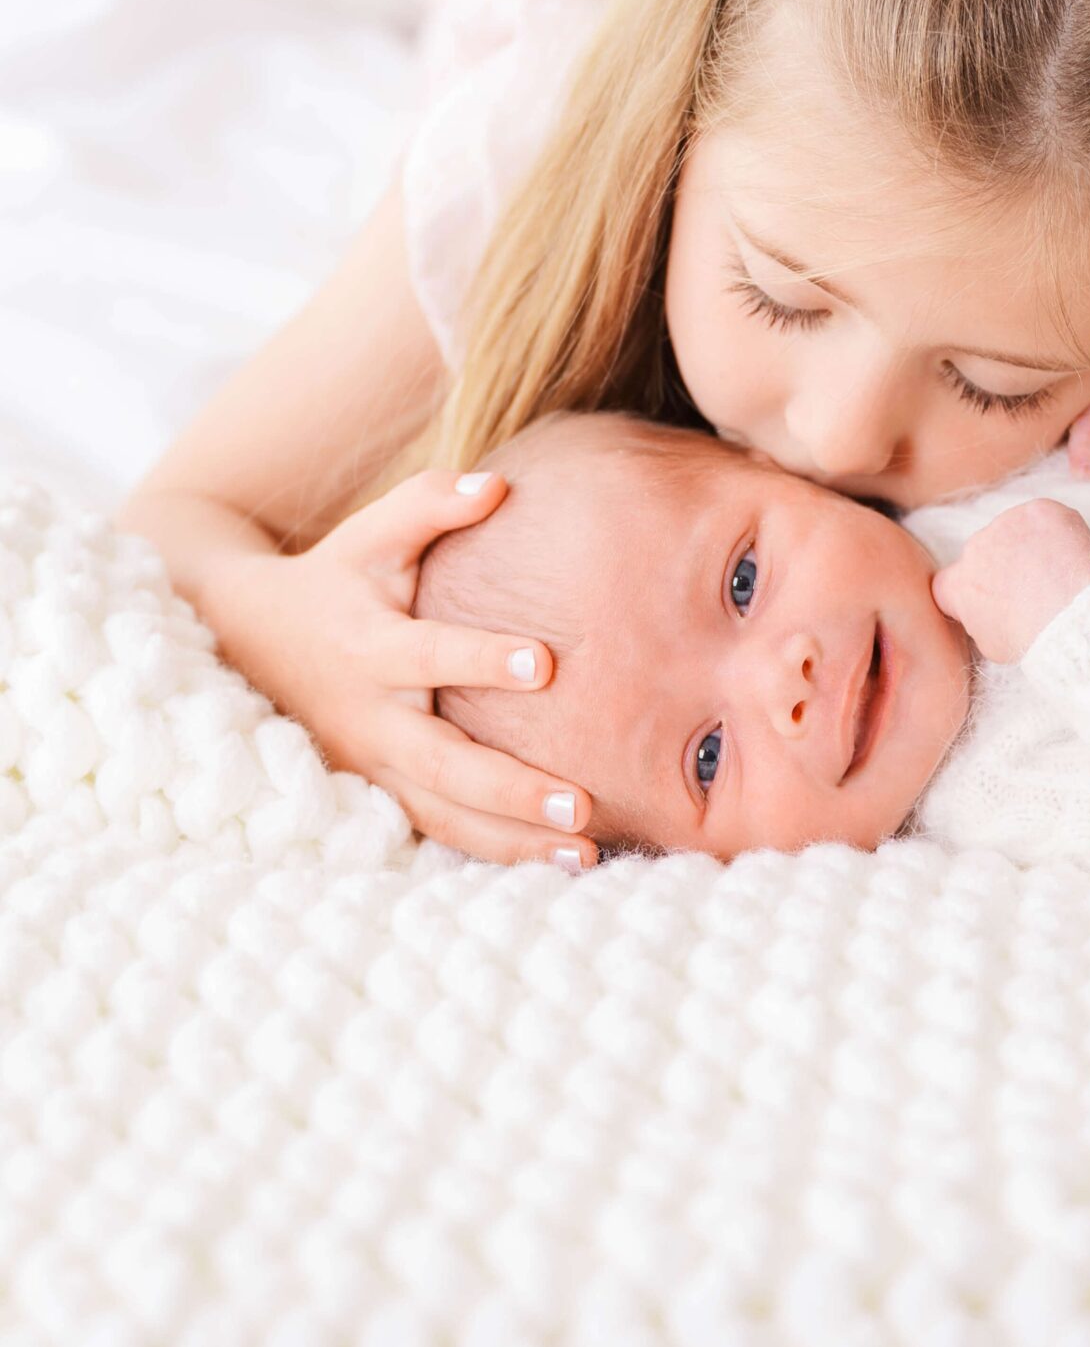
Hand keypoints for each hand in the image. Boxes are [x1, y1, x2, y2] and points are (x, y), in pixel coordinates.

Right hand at [208, 470, 599, 869]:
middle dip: (512, 788)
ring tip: (586, 853)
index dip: (484, 658)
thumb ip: (431, 501)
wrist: (247, 640)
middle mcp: (369, 716)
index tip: (548, 660)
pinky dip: (494, 854)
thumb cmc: (335, 576)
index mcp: (369, 645)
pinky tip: (557, 863)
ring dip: (514, 841)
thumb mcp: (370, 533)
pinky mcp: (377, 795)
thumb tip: (500, 483)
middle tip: (581, 802)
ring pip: (443, 816)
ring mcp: (371, 766)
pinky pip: (438, 833)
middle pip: (443, 762)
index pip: (430, 654)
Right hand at [931, 499, 1089, 661]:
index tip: (995, 599)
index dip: (974, 589)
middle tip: (1034, 588)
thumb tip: (988, 613)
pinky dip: (1056, 531)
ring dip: (1029, 546)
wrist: (1069, 615)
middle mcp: (974, 547)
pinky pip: (1044, 517)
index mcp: (955, 584)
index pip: (952, 582)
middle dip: (1004, 564)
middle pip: (985, 551)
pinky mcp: (1038, 510)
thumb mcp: (990, 646)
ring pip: (1015, 531)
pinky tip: (1070, 555)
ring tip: (1056, 574)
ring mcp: (1006, 523)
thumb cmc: (1031, 638)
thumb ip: (979, 622)